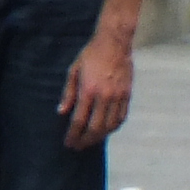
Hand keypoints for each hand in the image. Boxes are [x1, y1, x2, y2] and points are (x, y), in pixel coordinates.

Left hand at [57, 24, 136, 149]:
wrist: (115, 43)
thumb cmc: (91, 55)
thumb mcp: (73, 71)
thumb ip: (68, 93)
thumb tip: (62, 111)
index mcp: (88, 90)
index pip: (79, 120)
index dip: (73, 134)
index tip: (68, 143)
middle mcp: (104, 96)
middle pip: (95, 127)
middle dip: (85, 140)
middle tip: (78, 146)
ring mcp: (118, 96)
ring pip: (110, 125)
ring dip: (100, 137)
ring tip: (90, 141)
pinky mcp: (127, 94)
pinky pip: (121, 117)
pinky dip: (114, 127)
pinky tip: (107, 130)